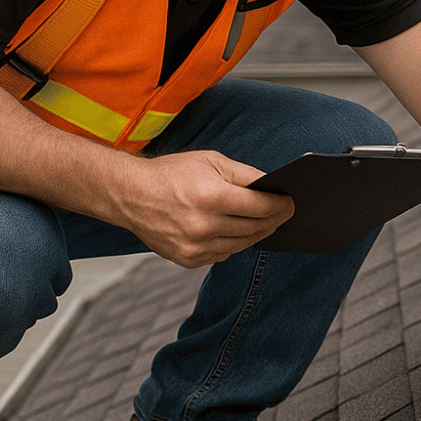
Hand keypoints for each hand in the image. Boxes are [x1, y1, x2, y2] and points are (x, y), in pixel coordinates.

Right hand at [120, 150, 293, 267]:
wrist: (129, 195)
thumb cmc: (171, 173)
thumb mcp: (211, 161)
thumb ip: (245, 175)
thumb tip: (272, 187)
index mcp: (212, 197)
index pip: (261, 207)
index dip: (281, 205)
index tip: (291, 202)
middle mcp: (203, 225)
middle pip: (254, 228)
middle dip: (274, 219)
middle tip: (285, 212)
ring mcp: (195, 247)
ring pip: (241, 244)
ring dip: (257, 233)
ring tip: (267, 222)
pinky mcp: (187, 259)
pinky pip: (223, 254)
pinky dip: (234, 243)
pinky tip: (239, 232)